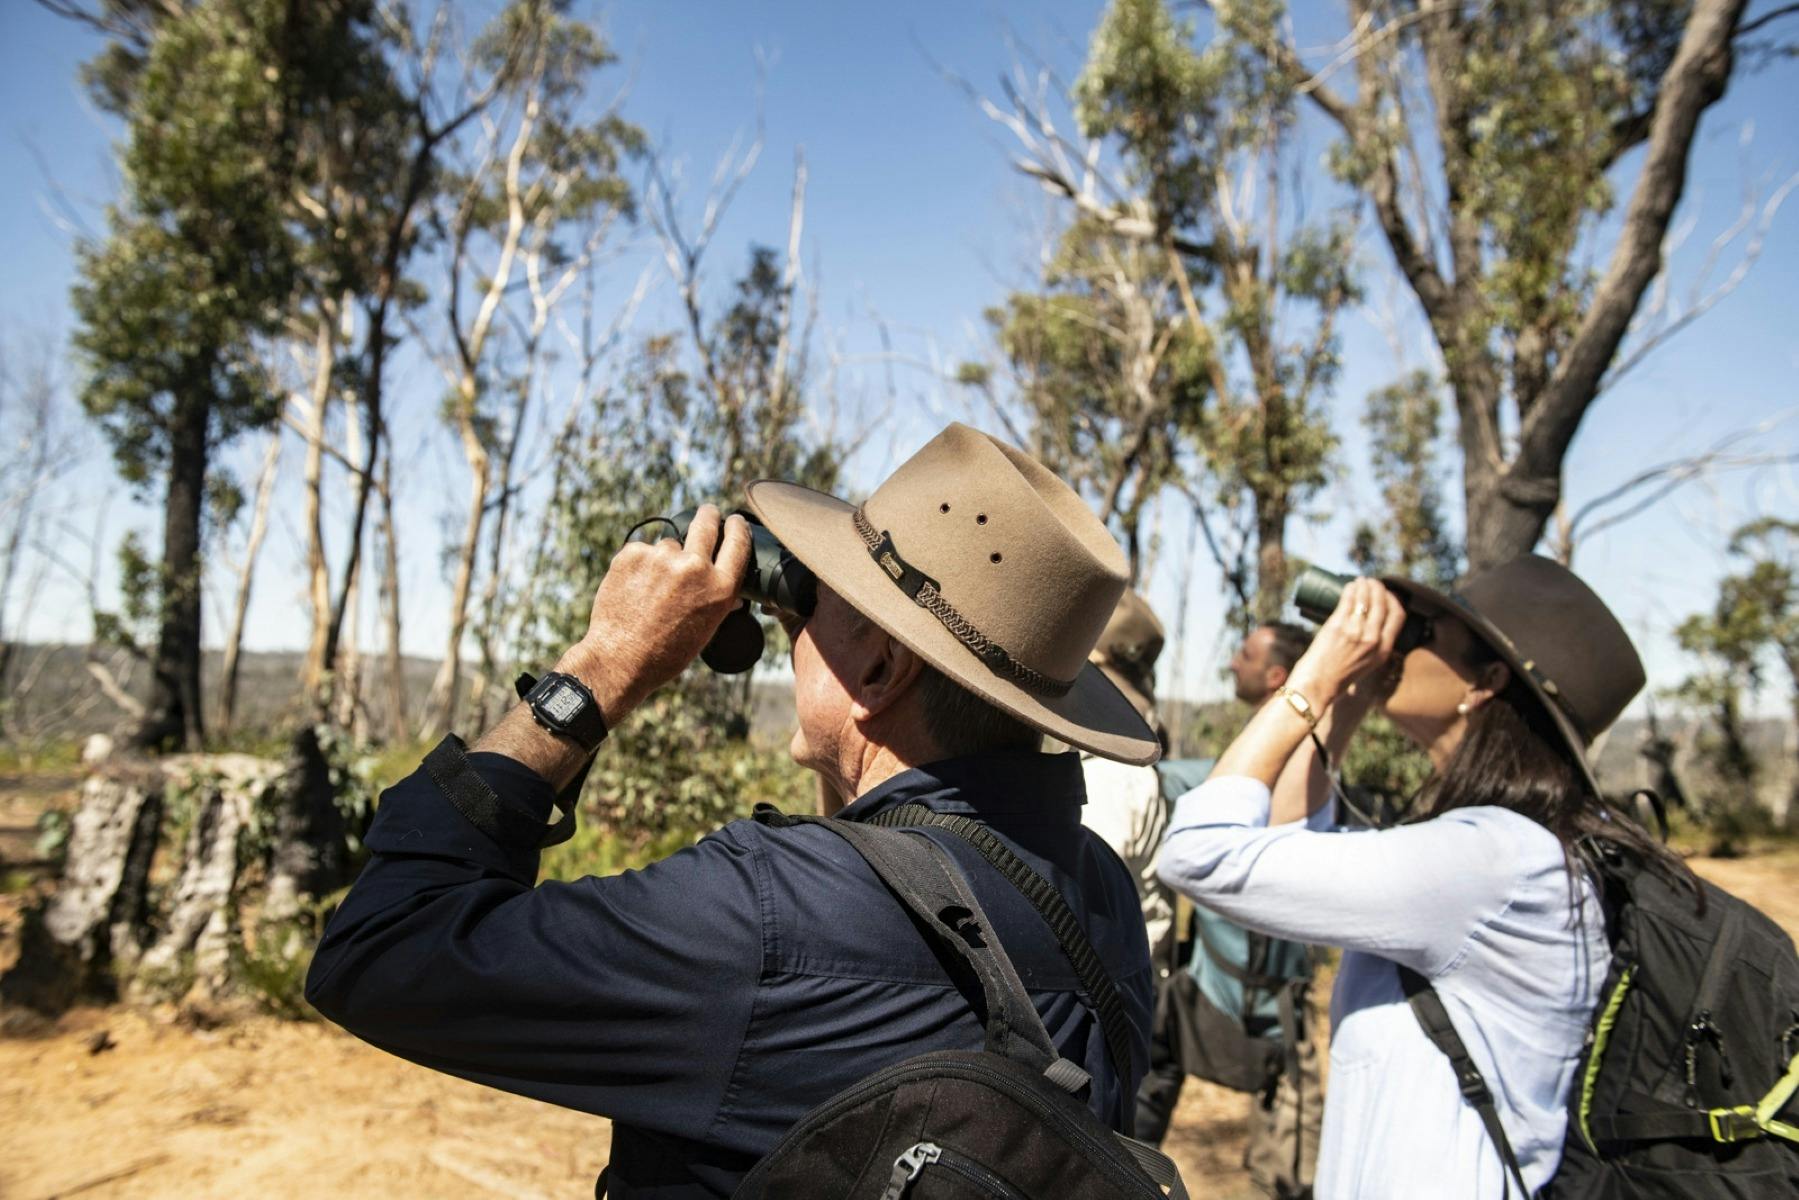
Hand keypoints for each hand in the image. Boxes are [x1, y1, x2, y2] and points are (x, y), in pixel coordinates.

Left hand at [562, 505, 751, 723]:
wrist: (620, 660)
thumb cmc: (667, 652)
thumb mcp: (706, 628)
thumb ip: (719, 600)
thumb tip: (733, 588)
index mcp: (719, 588)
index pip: (738, 542)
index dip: (737, 527)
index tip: (734, 520)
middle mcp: (694, 567)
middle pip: (706, 523)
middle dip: (708, 514)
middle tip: (707, 512)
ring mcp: (662, 558)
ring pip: (668, 544)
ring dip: (664, 557)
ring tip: (652, 589)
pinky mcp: (632, 554)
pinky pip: (642, 550)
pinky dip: (639, 564)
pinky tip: (634, 588)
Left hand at [1286, 577, 1405, 709]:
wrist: (1316, 687)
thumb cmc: (1336, 678)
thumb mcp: (1366, 665)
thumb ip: (1371, 649)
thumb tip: (1368, 631)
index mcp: (1384, 650)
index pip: (1398, 616)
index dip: (1393, 600)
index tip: (1386, 594)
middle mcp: (1373, 639)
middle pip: (1383, 603)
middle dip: (1379, 588)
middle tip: (1372, 582)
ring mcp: (1356, 631)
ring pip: (1366, 598)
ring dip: (1365, 585)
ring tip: (1361, 581)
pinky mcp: (1337, 626)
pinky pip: (1348, 599)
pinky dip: (1351, 589)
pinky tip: (1350, 584)